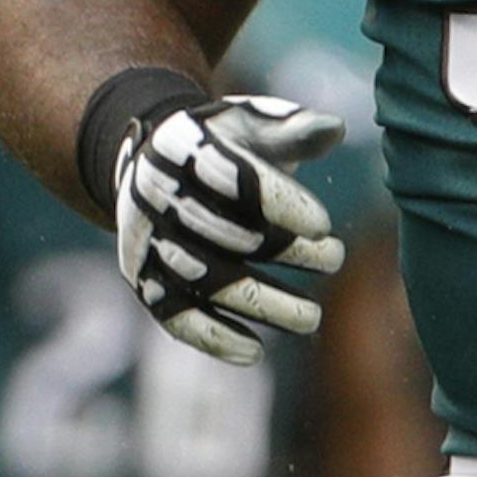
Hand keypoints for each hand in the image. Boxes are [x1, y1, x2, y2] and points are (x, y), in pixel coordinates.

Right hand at [115, 95, 345, 365]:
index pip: (233, 178)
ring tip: (311, 319)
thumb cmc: (220, 144)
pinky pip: (173, 316)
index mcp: (181, 146)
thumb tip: (334, 129)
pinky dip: (212, 337)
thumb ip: (291, 127)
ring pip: (206, 281)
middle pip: (224, 234)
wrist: (153, 166)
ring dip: (263, 305)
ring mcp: (147, 241)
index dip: (280, 203)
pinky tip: (254, 353)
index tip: (323, 224)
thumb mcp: (251, 124)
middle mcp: (155, 194)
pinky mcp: (142, 279)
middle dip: (285, 252)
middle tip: (334, 260)